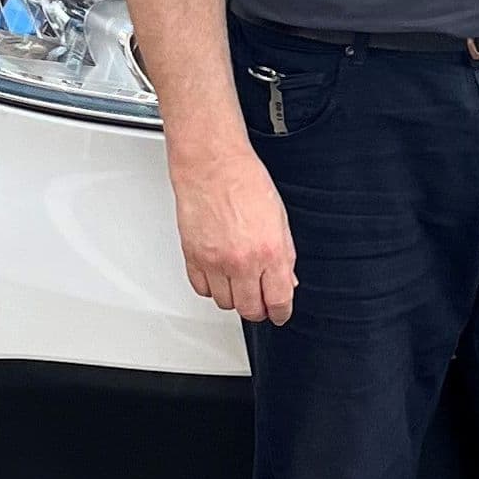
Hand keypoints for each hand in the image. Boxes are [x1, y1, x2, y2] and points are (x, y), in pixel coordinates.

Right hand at [170, 138, 296, 321]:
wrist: (212, 165)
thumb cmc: (246, 182)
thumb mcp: (279, 219)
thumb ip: (284, 255)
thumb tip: (286, 281)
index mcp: (269, 251)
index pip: (278, 300)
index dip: (281, 313)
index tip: (280, 314)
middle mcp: (241, 261)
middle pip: (250, 309)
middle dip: (258, 309)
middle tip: (261, 301)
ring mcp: (214, 262)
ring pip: (225, 303)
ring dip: (234, 298)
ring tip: (239, 282)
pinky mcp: (192, 257)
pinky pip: (201, 289)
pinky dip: (211, 287)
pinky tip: (219, 275)